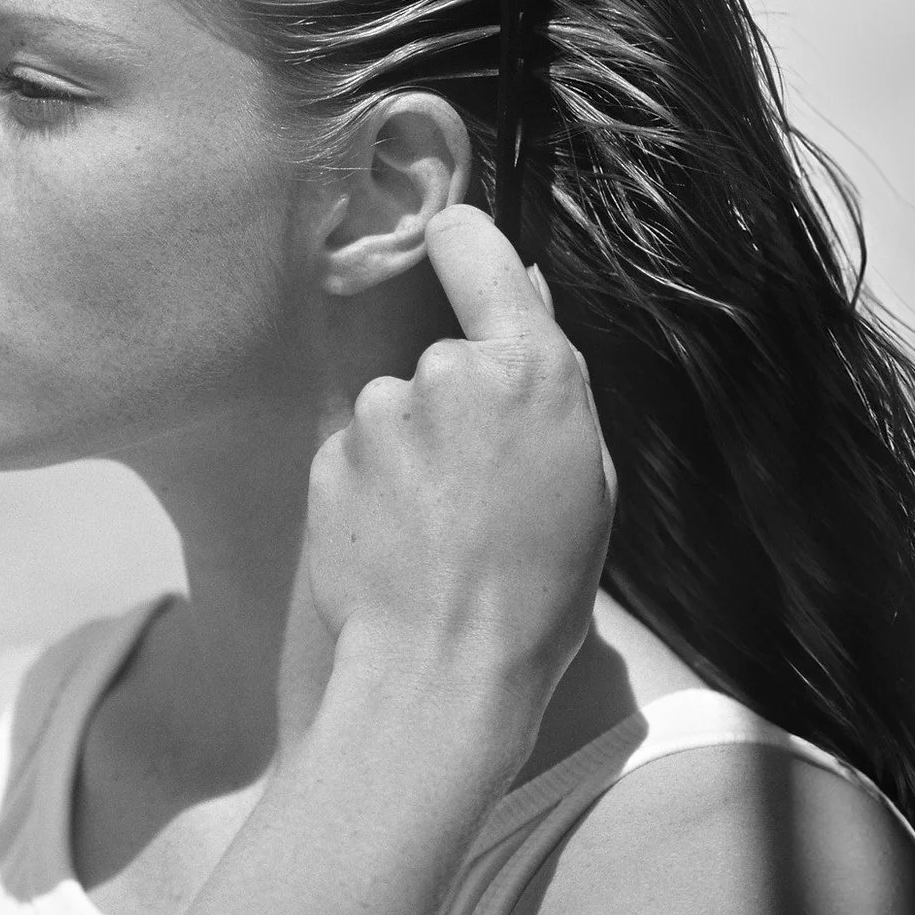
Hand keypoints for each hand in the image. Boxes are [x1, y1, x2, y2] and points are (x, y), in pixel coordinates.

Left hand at [307, 204, 616, 713]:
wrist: (440, 670)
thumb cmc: (538, 587)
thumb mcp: (587, 479)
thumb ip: (552, 381)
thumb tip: (523, 299)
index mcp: (526, 368)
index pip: (474, 247)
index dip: (464, 244)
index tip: (455, 245)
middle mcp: (442, 370)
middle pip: (445, 356)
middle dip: (457, 401)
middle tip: (480, 484)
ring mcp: (377, 413)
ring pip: (399, 408)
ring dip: (414, 448)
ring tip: (439, 526)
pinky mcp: (327, 456)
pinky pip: (357, 451)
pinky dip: (374, 483)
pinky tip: (399, 539)